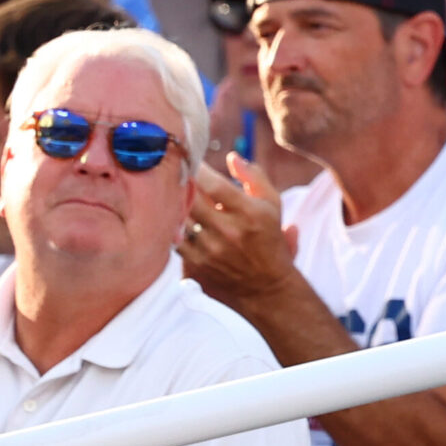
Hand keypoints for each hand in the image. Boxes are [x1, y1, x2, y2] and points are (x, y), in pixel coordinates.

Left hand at [183, 156, 302, 310]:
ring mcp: (210, 251)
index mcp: (250, 213)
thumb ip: (254, 177)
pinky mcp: (195, 266)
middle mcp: (229, 232)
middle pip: (191, 200)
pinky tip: (175, 219)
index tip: (191, 158)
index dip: (198, 169)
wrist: (266, 288)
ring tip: (173, 193)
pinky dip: (173, 227)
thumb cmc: (270, 240)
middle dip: (182, 183)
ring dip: (175, 204)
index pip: (214, 185)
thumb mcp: (273, 205)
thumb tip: (232, 157)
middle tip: (175, 172)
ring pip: (179, 219)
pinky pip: (174, 240)